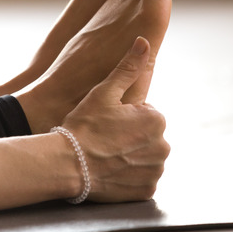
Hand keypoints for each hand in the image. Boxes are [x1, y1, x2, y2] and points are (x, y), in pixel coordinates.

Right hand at [62, 37, 169, 202]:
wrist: (69, 164)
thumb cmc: (84, 126)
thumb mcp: (103, 92)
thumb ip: (128, 67)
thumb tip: (143, 41)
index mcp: (156, 120)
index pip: (143, 114)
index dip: (122, 116)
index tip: (104, 122)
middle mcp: (163, 146)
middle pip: (146, 137)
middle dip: (128, 137)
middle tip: (101, 138)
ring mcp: (155, 170)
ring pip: (144, 158)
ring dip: (128, 156)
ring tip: (103, 154)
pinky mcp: (146, 190)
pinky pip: (140, 179)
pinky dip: (127, 176)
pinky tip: (109, 170)